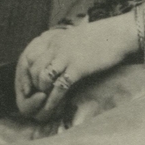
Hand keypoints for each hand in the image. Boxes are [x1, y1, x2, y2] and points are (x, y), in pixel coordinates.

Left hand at [14, 14, 135, 121]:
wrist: (118, 34)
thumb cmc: (99, 39)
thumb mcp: (73, 39)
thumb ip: (61, 48)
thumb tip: (53, 64)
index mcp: (54, 40)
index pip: (29, 57)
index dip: (26, 75)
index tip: (28, 88)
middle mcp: (56, 47)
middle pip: (32, 69)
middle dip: (32, 88)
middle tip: (36, 100)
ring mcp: (66, 57)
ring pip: (42, 78)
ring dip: (41, 94)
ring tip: (44, 104)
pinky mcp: (78, 67)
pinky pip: (60, 87)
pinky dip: (54, 101)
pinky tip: (54, 111)